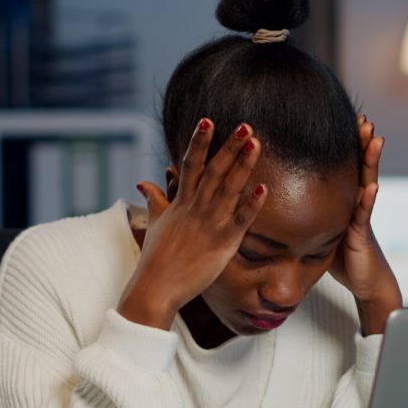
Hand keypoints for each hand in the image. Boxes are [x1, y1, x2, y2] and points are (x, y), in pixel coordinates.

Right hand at [117, 119, 265, 329]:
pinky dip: (252, 204)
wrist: (156, 287)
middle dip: (229, 146)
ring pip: (228, 188)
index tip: (208, 120)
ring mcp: (209, 223)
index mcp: (180, 202)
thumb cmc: (155, 258)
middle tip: (246, 126)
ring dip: (243, 165)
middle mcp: (195, 208)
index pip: (190, 164)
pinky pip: (240, 220)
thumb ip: (155, 200)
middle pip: (214, 170)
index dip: (198, 141)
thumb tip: (143, 183)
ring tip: (255, 143)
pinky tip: (264, 188)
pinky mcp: (222, 242)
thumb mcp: (155, 224)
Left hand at [329, 115, 401, 334]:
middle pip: (360, 167)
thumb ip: (308, 215)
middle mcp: (356, 204)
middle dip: (363, 143)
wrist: (366, 282)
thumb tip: (280, 204)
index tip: (345, 121)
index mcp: (344, 201)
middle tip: (364, 119)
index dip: (347, 145)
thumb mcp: (322, 230)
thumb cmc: (343, 257)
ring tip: (375, 139)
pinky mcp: (361, 236)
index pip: (346, 167)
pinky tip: (372, 187)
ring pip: (367, 183)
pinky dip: (368, 200)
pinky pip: (364, 215)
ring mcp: (361, 217)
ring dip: (371, 161)